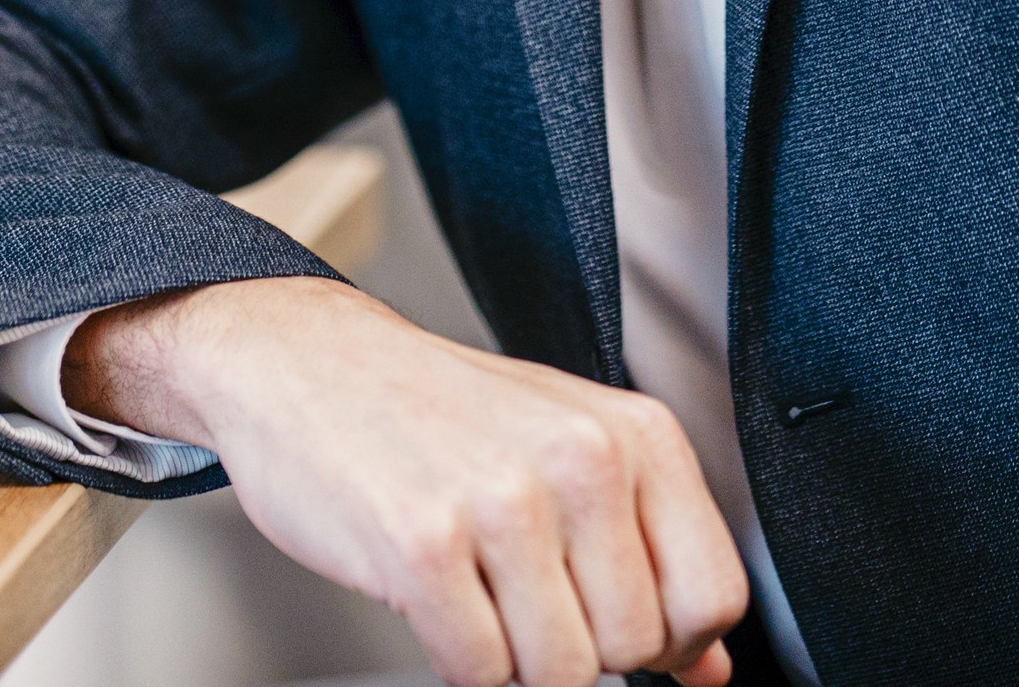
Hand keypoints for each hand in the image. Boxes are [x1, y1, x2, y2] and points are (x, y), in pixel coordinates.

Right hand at [67, 275, 749, 686]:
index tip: (615, 622)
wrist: (306, 363)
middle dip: (580, 649)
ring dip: (515, 659)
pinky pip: (479, 671)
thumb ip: (648, 553)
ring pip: (562, 673)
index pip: (712, 596)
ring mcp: (503, 500)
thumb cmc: (439, 411)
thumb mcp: (567, 451)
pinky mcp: (423, 544)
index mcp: (635, 432)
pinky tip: (438, 602)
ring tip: (479, 594)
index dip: (668, 640)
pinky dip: (458, 661)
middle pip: (636, 646)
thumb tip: (708, 669)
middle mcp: (582, 458)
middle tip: (522, 599)